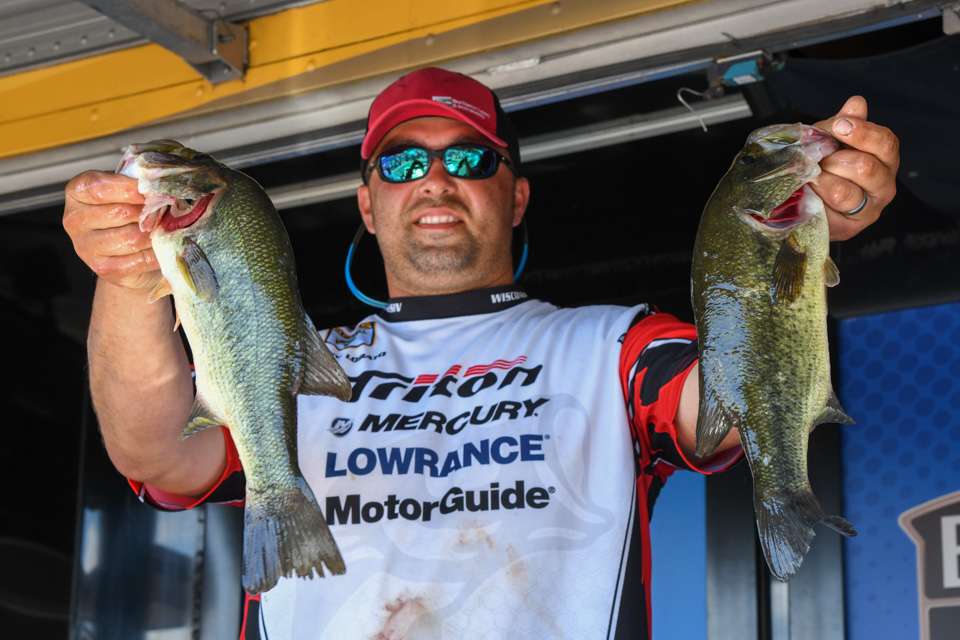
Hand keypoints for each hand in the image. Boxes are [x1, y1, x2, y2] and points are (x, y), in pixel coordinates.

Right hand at [62, 171, 160, 290]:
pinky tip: (160, 247)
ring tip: (163, 228)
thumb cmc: (128, 217)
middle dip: (149, 212)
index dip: (130, 188)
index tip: (152, 189)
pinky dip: (156, 253)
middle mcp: (74, 220)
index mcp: (77, 192)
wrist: (127, 256)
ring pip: (133, 237)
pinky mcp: (105, 269)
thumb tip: (161, 189)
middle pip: (121, 212)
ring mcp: (86, 247)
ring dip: (155, 233)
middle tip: (166, 211)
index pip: (99, 186)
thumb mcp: (127, 193)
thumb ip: (138, 188)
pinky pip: (140, 259)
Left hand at [811, 96, 898, 240]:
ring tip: (811, 176)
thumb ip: (842, 123)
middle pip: (867, 167)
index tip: (839, 126)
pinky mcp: (850, 228)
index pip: (886, 143)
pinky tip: (809, 191)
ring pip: (845, 192)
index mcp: (885, 159)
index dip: (862, 132)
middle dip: (834, 160)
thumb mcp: (828, 140)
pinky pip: (828, 211)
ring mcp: (869, 210)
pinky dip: (815, 197)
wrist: (802, 198)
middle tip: (818, 160)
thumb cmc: (821, 164)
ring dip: (821, 180)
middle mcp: (884, 185)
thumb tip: (857, 104)